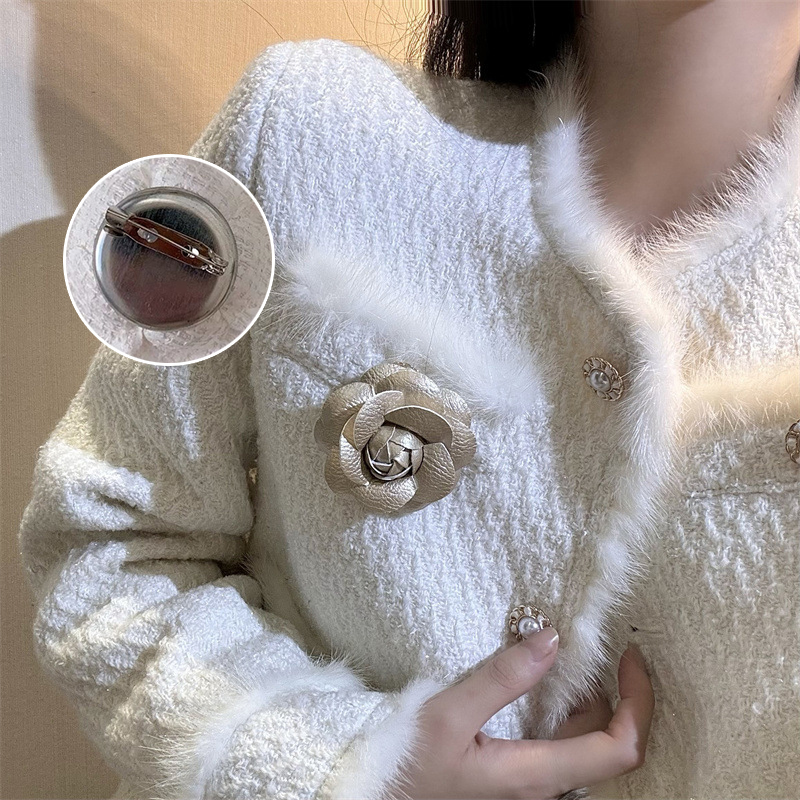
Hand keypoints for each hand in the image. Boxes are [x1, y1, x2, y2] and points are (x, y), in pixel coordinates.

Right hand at [390, 628, 653, 799]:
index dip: (638, 703)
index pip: (619, 749)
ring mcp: (532, 783)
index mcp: (536, 775)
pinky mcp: (518, 773)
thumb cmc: (408, 760)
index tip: (629, 656)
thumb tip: (552, 638)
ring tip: (579, 655)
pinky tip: (550, 681)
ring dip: (595, 699)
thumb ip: (502, 678)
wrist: (379, 792)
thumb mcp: (449, 712)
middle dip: (620, 694)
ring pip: (586, 743)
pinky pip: (563, 742)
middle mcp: (544, 786)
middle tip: (607, 646)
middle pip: (608, 742)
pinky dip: (569, 707)